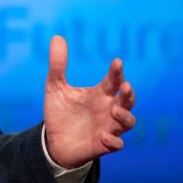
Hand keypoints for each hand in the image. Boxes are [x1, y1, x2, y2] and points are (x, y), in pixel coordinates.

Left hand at [43, 34, 135, 168]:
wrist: (53, 140)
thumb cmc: (60, 112)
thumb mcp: (55, 86)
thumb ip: (58, 64)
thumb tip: (57, 36)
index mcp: (100, 94)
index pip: (113, 80)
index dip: (117, 71)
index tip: (116, 61)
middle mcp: (108, 109)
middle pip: (127, 100)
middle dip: (129, 94)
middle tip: (125, 86)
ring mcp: (108, 127)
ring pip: (129, 122)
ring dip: (125, 116)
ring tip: (114, 109)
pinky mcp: (103, 145)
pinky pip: (117, 145)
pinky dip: (114, 141)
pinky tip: (104, 136)